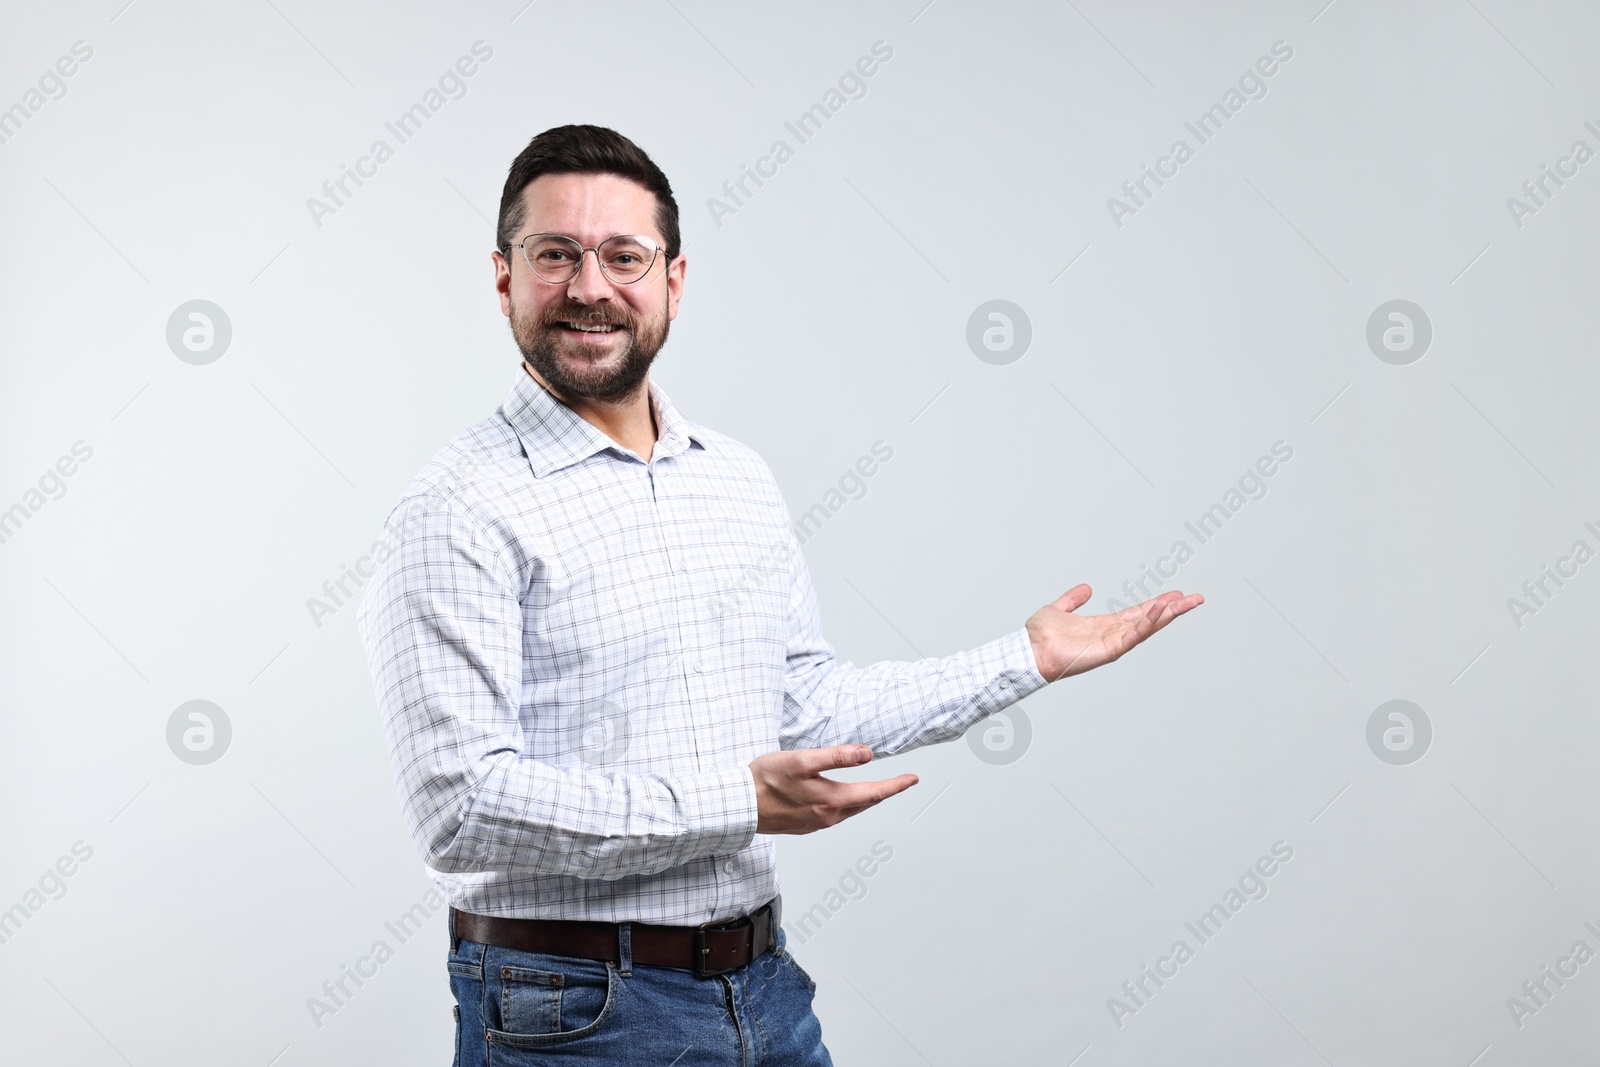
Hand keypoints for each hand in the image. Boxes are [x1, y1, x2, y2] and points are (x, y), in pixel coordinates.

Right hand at [748, 745, 917, 834]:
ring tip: (876, 789)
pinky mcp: (804, 825)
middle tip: (900, 783)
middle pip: (865, 804)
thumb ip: (836, 757)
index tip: (912, 779)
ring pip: (850, 811)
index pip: (874, 792)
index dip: (896, 785)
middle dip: (884, 792)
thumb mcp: (803, 761)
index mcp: (832, 800)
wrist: (738, 806)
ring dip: (865, 799)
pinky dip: (845, 805)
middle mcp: (828, 817)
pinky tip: (841, 799)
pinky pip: (833, 816)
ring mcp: (816, 824)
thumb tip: (866, 754)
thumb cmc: (765, 780)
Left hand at [1026, 583, 1202, 682]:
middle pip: (1149, 620)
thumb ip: (1073, 599)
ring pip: (1146, 627)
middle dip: (1173, 609)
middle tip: (1195, 598)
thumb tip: (1087, 588)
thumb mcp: (1059, 609)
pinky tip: (1161, 611)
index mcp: (1103, 626)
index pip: (1137, 613)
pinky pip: (1132, 635)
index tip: (1176, 595)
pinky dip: (1147, 624)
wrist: (1029, 650)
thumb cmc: (1040, 636)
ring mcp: (1112, 643)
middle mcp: (1111, 635)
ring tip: (1186, 602)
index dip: (1156, 604)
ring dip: (1167, 615)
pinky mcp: (1108, 651)